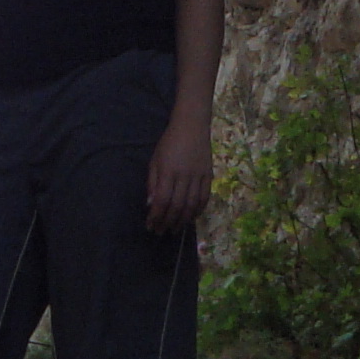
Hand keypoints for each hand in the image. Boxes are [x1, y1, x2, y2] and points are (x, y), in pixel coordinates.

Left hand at [144, 118, 212, 234]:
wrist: (192, 126)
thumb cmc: (169, 143)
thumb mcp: (155, 160)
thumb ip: (152, 183)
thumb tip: (151, 204)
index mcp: (168, 171)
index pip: (162, 200)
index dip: (156, 216)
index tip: (151, 225)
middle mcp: (184, 175)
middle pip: (177, 206)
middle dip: (168, 222)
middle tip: (161, 232)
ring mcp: (199, 176)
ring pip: (192, 205)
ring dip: (183, 220)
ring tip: (175, 229)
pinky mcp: (209, 175)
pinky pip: (205, 198)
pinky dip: (198, 211)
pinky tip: (191, 218)